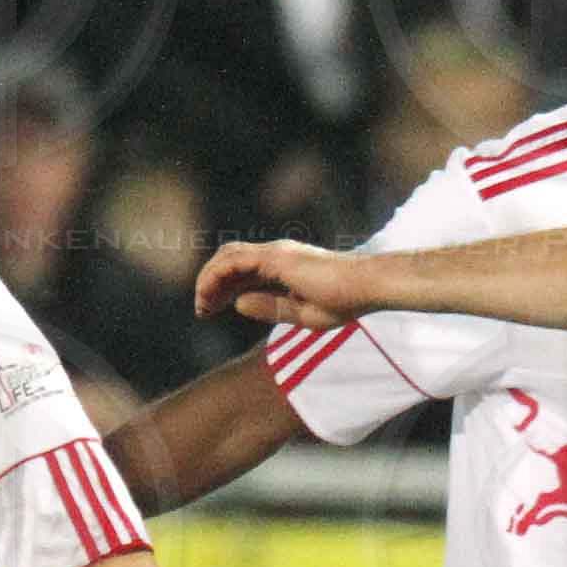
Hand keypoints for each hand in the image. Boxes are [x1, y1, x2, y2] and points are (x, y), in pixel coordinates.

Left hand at [197, 238, 378, 326]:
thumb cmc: (345, 302)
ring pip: (227, 257)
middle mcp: (277, 254)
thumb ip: (270, 307)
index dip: (222, 289)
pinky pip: (234, 262)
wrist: (365, 287)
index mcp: (284, 266)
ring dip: (208, 280)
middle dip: (210, 284)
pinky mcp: (275, 257)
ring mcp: (275, 252)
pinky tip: (207, 294)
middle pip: (230, 260)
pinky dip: (215, 276)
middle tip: (201, 310)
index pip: (242, 270)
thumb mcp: (301, 313)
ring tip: (200, 305)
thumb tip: (237, 304)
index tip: (210, 310)